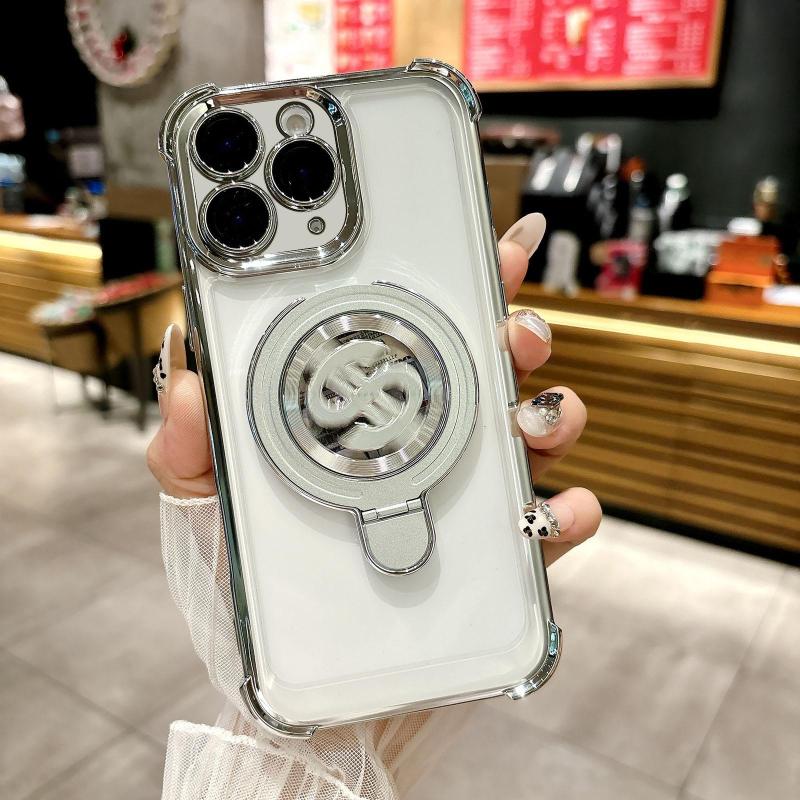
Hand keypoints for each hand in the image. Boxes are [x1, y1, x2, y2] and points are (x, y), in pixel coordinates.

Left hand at [147, 213, 600, 565]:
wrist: (290, 654)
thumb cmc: (255, 565)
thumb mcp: (208, 495)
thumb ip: (187, 445)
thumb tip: (188, 389)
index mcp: (372, 411)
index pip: (422, 334)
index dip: (460, 289)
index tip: (486, 254)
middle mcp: (430, 441)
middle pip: (494, 370)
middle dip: (520, 334)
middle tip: (513, 331)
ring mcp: (469, 493)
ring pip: (535, 434)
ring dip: (552, 414)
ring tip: (531, 419)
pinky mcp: (496, 553)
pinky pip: (549, 524)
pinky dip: (567, 511)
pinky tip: (545, 513)